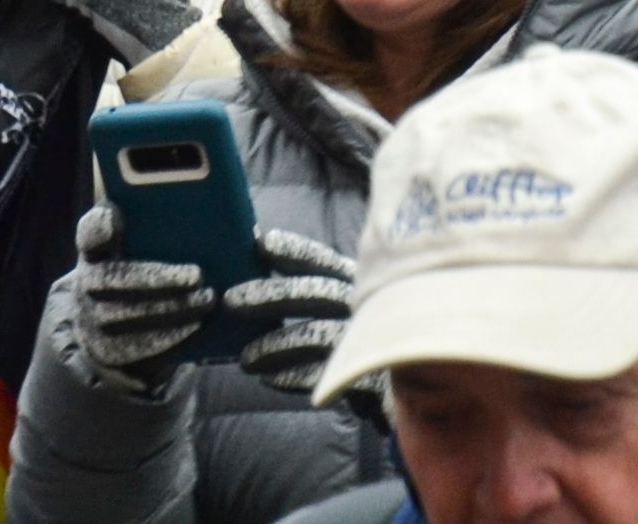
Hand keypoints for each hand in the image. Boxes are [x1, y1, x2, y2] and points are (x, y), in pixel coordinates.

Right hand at [63, 202, 211, 396]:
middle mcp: (86, 281)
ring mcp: (92, 319)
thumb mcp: (145, 241)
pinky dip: (169, 338)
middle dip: (155, 278)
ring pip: (125, 316)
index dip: (99, 226)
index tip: (117, 219)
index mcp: (96, 247)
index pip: (90, 231)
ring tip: (208, 300)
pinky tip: (198, 326)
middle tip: (198, 276)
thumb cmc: (146, 263)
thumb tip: (223, 209)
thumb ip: (166, 225)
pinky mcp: (107, 350)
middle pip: (110, 279)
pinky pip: (135, 347)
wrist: (119, 314)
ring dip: (170, 310)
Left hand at [226, 228, 358, 393]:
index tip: (263, 243)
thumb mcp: (345, 312)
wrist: (407, 393)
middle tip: (230, 300)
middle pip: (315, 292)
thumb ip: (312, 291)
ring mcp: (371, 340)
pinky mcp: (371, 377)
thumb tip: (260, 253)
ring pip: (315, 334)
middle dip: (269, 295)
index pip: (325, 262)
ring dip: (274, 344)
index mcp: (360, 286)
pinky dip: (293, 376)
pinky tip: (271, 378)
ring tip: (245, 358)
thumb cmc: (361, 348)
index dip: (295, 251)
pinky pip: (324, 374)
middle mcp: (367, 307)